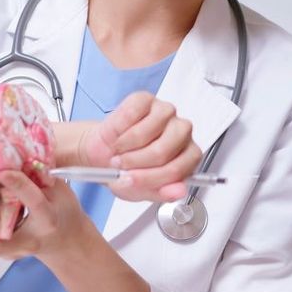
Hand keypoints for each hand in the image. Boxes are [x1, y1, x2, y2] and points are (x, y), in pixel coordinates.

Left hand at [0, 168, 90, 260]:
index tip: (3, 172)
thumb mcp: (60, 189)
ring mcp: (13, 252)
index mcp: (47, 220)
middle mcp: (27, 242)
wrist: (65, 241)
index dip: (20, 187)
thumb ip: (40, 175)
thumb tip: (17, 153)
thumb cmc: (63, 212)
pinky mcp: (2, 253)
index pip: (34, 204)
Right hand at [79, 92, 201, 202]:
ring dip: (125, 147)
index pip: (179, 168)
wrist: (103, 154)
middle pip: (163, 150)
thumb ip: (163, 193)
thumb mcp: (142, 191)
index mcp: (188, 157)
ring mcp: (165, 113)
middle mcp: (182, 131)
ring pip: (146, 132)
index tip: (130, 181)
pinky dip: (119, 129)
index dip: (152, 178)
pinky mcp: (146, 99)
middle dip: (136, 162)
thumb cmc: (126, 171)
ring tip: (119, 152)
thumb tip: (179, 192)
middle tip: (121, 166)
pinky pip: (131, 114)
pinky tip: (117, 135)